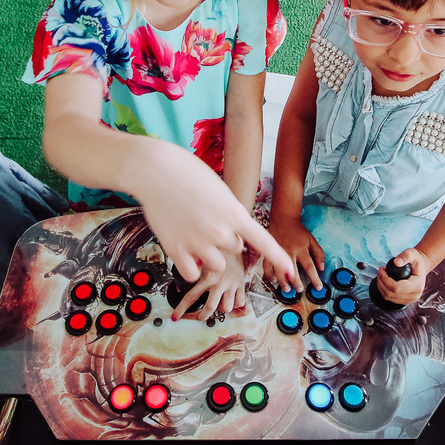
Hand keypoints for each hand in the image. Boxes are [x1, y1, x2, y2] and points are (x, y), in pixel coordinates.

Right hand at [134, 146, 296, 289]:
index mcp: (234, 213)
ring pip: (216, 265)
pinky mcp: (177, 251)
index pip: (262, 240)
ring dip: (208, 255)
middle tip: (205, 221)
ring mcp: (198, 243)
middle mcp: (220, 232)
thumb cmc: (185, 172)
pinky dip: (190, 267)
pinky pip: (193, 274)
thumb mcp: (218, 189)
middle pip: (234, 250)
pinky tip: (183, 250)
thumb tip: (228, 238)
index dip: (278, 258)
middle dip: (224, 240)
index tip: (290, 271)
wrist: (154, 170)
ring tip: (192, 233)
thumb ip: (227, 215)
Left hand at [171, 251, 246, 320]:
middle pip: (210, 307)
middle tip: (200, 317)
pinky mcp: (241, 283)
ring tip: (218, 304)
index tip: (175, 317)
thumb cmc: (216, 247)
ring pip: (227, 307)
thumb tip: (181, 283)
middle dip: (203, 315)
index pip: (191, 297)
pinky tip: (231, 300)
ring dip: (221, 309)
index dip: (181, 309)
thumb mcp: (201, 258)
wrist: (234, 239)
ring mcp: (231, 284)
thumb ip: (193, 270)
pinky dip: (235, 304)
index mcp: (207, 277)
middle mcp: (219, 283)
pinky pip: (240, 301)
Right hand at [267, 212, 323, 289]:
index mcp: (301, 249)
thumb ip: (319, 254)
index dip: (314, 278)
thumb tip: (322, 268)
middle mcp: (289, 252)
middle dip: (296, 282)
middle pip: (292, 271)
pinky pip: (267, 265)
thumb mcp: (312, 240)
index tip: (318, 287)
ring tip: (287, 289)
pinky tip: (273, 280)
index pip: (310, 267)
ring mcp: (278, 253)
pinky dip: (269, 274)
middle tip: (299, 290)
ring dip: (283, 281)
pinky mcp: (270, 252)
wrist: (283, 219)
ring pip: (279, 270)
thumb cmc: (298, 231)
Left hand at [374, 247, 428, 305]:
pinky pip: (390, 298)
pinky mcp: (405, 300)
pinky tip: (383, 282)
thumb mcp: (412, 253)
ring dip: (381, 287)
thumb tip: (396, 263)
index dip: (385, 280)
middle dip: (381, 282)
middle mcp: (415, 295)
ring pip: (389, 297)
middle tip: (380, 271)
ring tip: (380, 275)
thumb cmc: (416, 260)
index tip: (381, 270)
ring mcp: (410, 299)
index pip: (396, 288)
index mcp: (417, 285)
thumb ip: (405, 256)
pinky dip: (384, 290)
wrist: (420, 267)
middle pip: (391, 294)